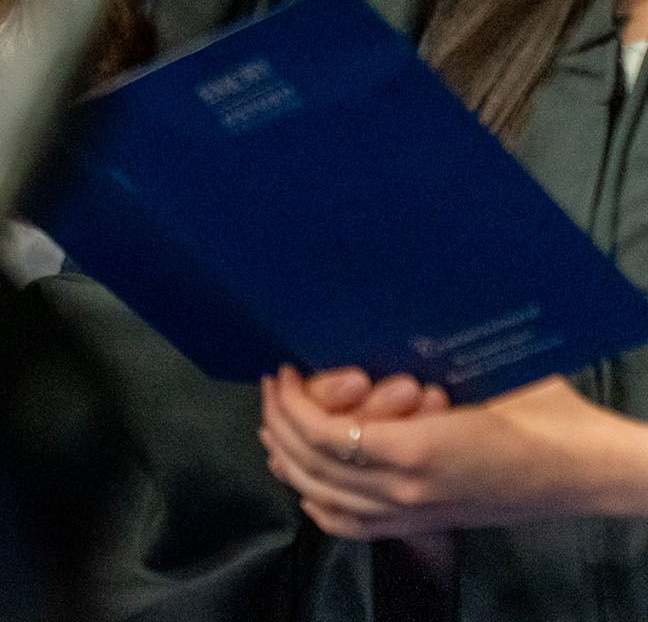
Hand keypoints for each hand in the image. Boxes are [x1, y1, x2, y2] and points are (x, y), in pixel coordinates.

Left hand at [260, 366, 647, 536]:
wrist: (582, 464)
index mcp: (416, 450)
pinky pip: (349, 523)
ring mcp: (412, 513)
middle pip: (311, 464)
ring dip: (290, 455)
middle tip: (277, 386)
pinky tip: (306, 477)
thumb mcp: (473, 373)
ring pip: (320, 495)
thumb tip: (362, 336)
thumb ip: (414, 366)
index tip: (285, 370)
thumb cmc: (537, 409)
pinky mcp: (421, 523)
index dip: (293, 401)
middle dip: (281, 420)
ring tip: (280, 421)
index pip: (323, 433)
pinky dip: (316, 500)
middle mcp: (406, 490)